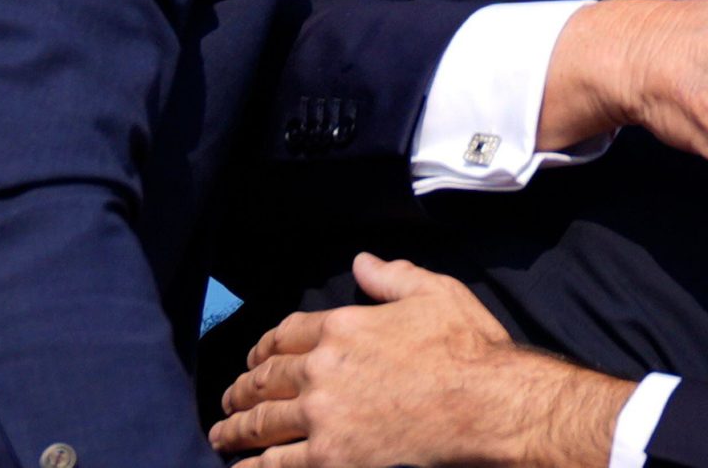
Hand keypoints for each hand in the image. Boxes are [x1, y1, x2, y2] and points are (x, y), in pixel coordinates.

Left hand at [209, 253, 628, 467]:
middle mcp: (322, 370)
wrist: (486, 404)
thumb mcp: (435, 293)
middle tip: (230, 399)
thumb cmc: (467, 348)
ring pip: (262, 423)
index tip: (255, 356)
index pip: (287, 335)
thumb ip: (393, 276)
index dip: (264, 346)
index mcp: (343, 326)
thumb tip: (363, 260)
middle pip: (265, 379)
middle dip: (243, 389)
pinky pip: (277, 465)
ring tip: (221, 434)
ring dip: (236, 429)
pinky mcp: (331, 458)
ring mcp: (323, 417)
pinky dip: (253, 467)